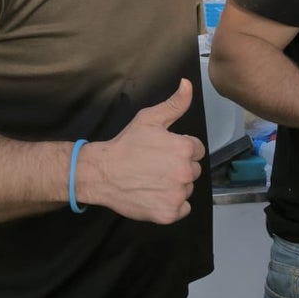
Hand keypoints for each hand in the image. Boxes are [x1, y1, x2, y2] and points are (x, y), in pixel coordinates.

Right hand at [78, 79, 204, 223]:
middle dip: (179, 168)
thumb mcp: (149, 119)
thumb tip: (188, 84)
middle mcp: (185, 172)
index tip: (163, 152)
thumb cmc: (126, 145)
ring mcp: (178, 194)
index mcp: (184, 148)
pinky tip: (155, 195)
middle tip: (156, 166)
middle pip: (193, 170)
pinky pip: (182, 209)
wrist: (102, 172)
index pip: (196, 150)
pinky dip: (172, 205)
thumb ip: (175, 104)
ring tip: (153, 180)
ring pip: (187, 189)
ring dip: (175, 186)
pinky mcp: (169, 213)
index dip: (180, 149)